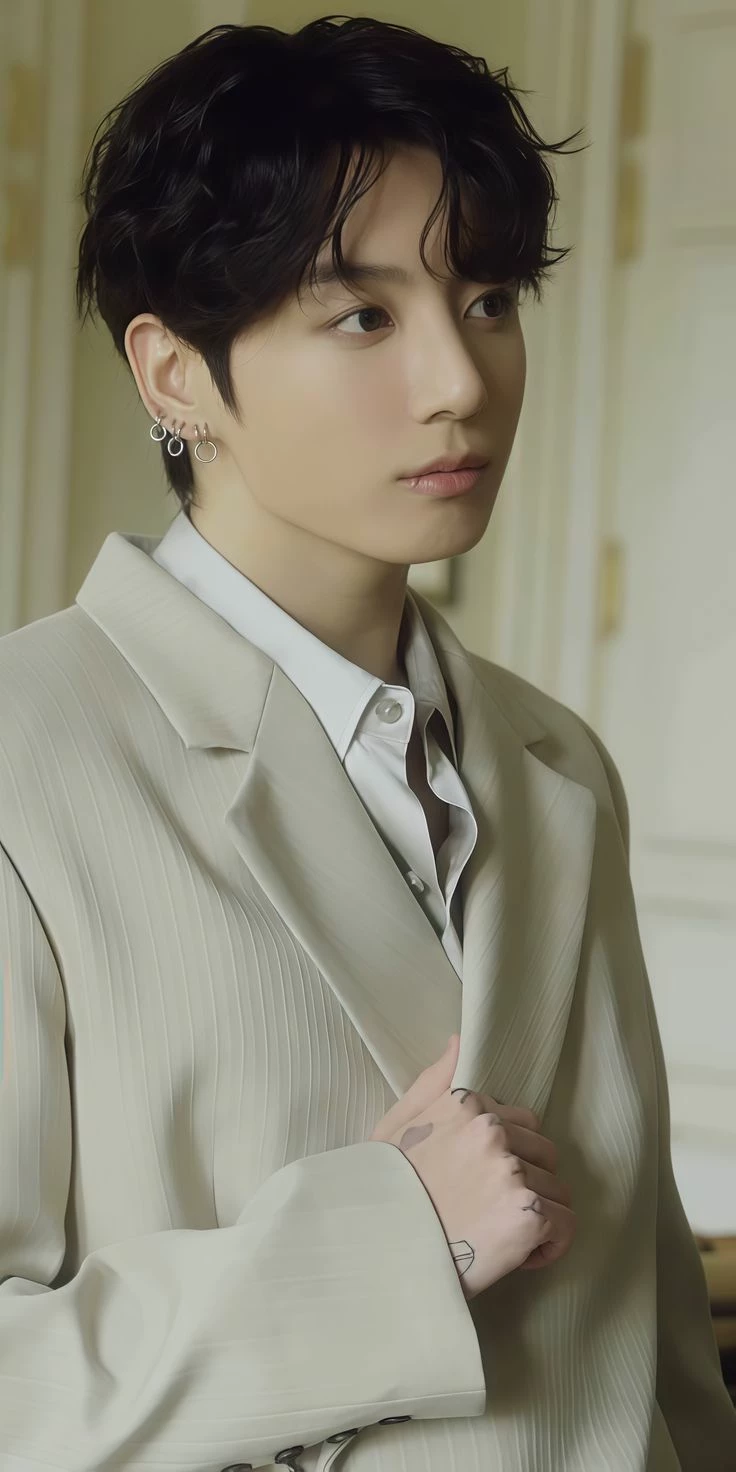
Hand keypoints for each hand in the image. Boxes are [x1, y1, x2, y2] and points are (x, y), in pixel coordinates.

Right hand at [369, 1034, 575, 1299]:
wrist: (377, 1252)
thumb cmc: (385, 1192)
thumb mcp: (395, 1127)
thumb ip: (431, 1083)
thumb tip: (458, 1039)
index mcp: (465, 1105)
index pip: (521, 1123)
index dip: (507, 1158)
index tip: (482, 1184)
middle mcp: (492, 1131)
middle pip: (546, 1154)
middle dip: (528, 1183)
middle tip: (492, 1213)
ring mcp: (511, 1171)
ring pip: (557, 1190)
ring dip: (537, 1215)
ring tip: (500, 1235)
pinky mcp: (527, 1213)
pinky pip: (566, 1225)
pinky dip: (549, 1245)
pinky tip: (517, 1255)